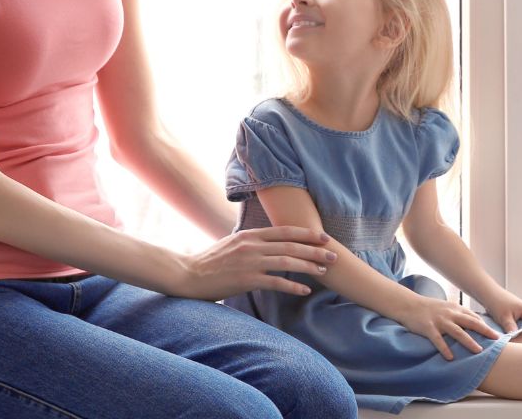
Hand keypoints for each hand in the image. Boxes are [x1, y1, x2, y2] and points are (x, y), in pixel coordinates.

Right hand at [172, 225, 335, 300]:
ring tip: (324, 271)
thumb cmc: (211, 261)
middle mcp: (253, 245)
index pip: (285, 231)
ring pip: (287, 262)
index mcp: (251, 235)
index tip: (324, 237)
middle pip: (291, 246)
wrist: (188, 275)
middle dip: (315, 250)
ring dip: (309, 267)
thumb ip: (253, 242)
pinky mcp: (246, 280)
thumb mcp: (233, 243)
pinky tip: (304, 289)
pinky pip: (275, 282)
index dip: (307, 234)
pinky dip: (292, 285)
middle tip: (334, 255)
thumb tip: (271, 243)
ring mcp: (250, 262)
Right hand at [394, 294, 501, 360]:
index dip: (486, 325)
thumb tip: (475, 322)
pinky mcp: (428, 328)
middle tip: (496, 339)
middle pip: (471, 323)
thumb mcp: (447, 307)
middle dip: (485, 331)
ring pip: (457, 332)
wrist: (409, 304)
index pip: (474, 317)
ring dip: (469, 341)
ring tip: (478, 351)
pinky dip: (444, 349)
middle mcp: (450, 314)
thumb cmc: (429, 308)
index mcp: (455, 309)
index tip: (497, 333)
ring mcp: (439, 321)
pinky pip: (438, 340)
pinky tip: (450, 357)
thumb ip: (459, 314)